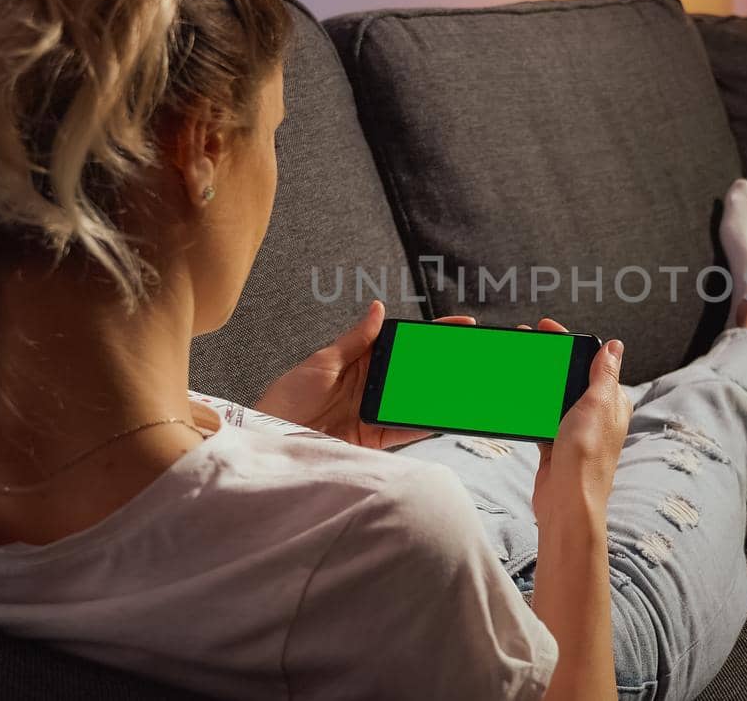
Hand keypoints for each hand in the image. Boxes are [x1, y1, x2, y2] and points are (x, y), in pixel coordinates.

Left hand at [253, 300, 475, 448]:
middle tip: (477, 356)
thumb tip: (379, 308)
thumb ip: (356, 340)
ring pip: (418, 399)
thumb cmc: (287, 398)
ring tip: (471, 382)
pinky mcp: (375, 438)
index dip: (432, 335)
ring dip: (443, 392)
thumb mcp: (322, 362)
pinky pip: (408, 429)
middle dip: (446, 363)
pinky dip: (428, 422)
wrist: (269, 438)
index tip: (462, 327)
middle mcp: (372, 385)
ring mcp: (376, 411)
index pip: (403, 342)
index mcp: (360, 360)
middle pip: (417, 371)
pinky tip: (449, 414)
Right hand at [526, 318, 628, 535]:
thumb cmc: (587, 455)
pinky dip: (530, 408)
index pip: (593, 361)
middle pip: (572, 377)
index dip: (569, 342)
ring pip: (555, 397)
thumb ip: (604, 373)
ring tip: (518, 364)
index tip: (546, 327)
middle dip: (550, 359)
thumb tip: (615, 346)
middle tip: (527, 342)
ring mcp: (576, 431)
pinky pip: (542, 419)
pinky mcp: (556, 445)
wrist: (567, 501)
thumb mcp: (597, 404)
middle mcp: (597, 415)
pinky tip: (516, 397)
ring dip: (539, 382)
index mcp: (612, 401)